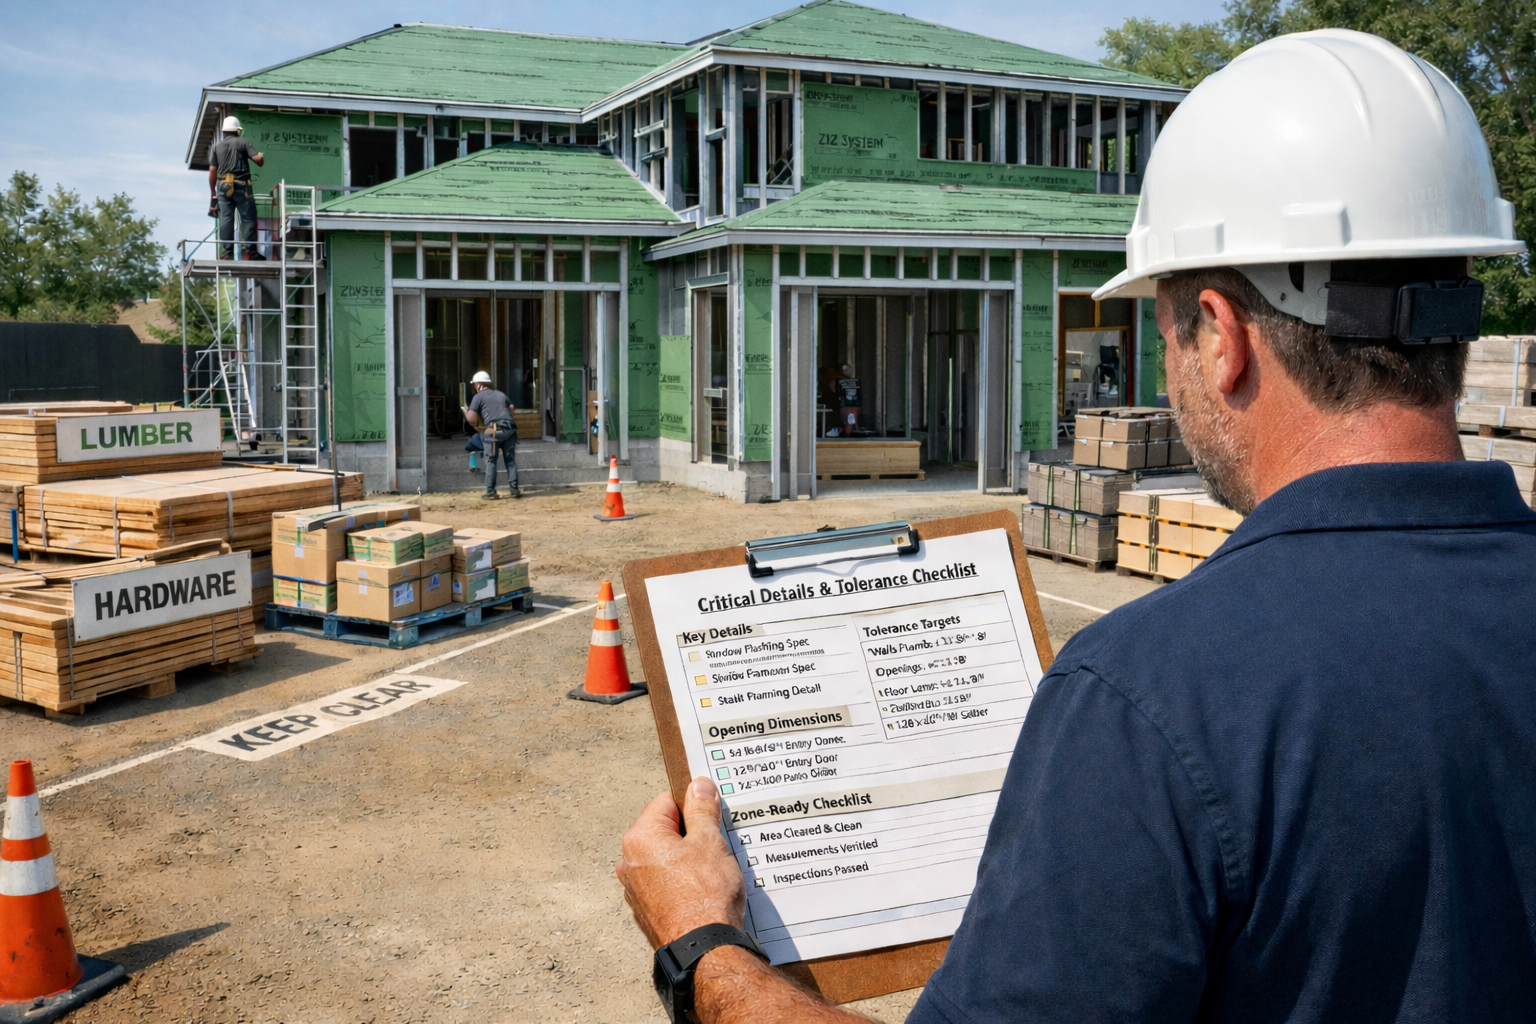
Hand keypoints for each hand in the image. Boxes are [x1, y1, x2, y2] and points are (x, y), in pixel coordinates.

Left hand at [617, 777, 745, 947]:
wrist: (703, 949)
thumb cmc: (705, 894)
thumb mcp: (710, 842)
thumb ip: (702, 810)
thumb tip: (699, 786)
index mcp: (640, 838)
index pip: (666, 803)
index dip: (693, 806)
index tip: (711, 815)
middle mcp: (630, 863)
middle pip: (665, 832)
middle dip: (691, 836)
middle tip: (716, 847)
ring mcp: (636, 891)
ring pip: (666, 860)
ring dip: (687, 861)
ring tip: (713, 873)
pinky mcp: (647, 912)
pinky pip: (666, 886)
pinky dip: (682, 884)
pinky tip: (704, 893)